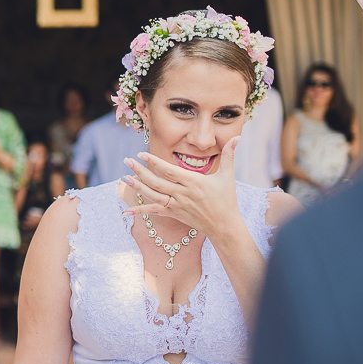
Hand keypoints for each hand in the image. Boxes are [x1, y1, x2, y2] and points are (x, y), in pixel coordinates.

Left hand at [121, 137, 242, 237]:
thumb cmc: (227, 200)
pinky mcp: (174, 214)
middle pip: (157, 182)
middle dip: (140, 171)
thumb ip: (229, 155)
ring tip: (124, 178)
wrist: (224, 226)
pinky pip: (154, 212)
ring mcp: (177, 205)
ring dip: (138, 187)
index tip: (142, 154)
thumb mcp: (228, 176)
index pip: (170, 171)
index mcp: (194, 182)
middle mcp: (182, 194)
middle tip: (127, 160)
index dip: (155, 162)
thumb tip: (238, 137)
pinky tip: (126, 211)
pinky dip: (140, 211)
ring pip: (153, 196)